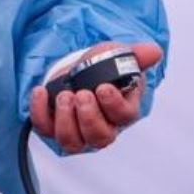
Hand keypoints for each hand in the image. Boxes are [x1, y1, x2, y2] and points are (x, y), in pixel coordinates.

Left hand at [29, 41, 163, 154]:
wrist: (78, 70)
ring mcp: (77, 132)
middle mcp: (102, 128)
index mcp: (123, 111)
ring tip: (64, 96)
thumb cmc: (103, 67)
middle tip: (82, 94)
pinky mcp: (53, 127)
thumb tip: (154, 52)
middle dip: (89, 116)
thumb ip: (137, 55)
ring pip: (72, 142)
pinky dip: (40, 112)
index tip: (103, 88)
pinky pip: (45, 129)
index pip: (123, 116)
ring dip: (66, 120)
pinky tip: (41, 92)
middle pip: (100, 137)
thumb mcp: (119, 56)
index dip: (113, 104)